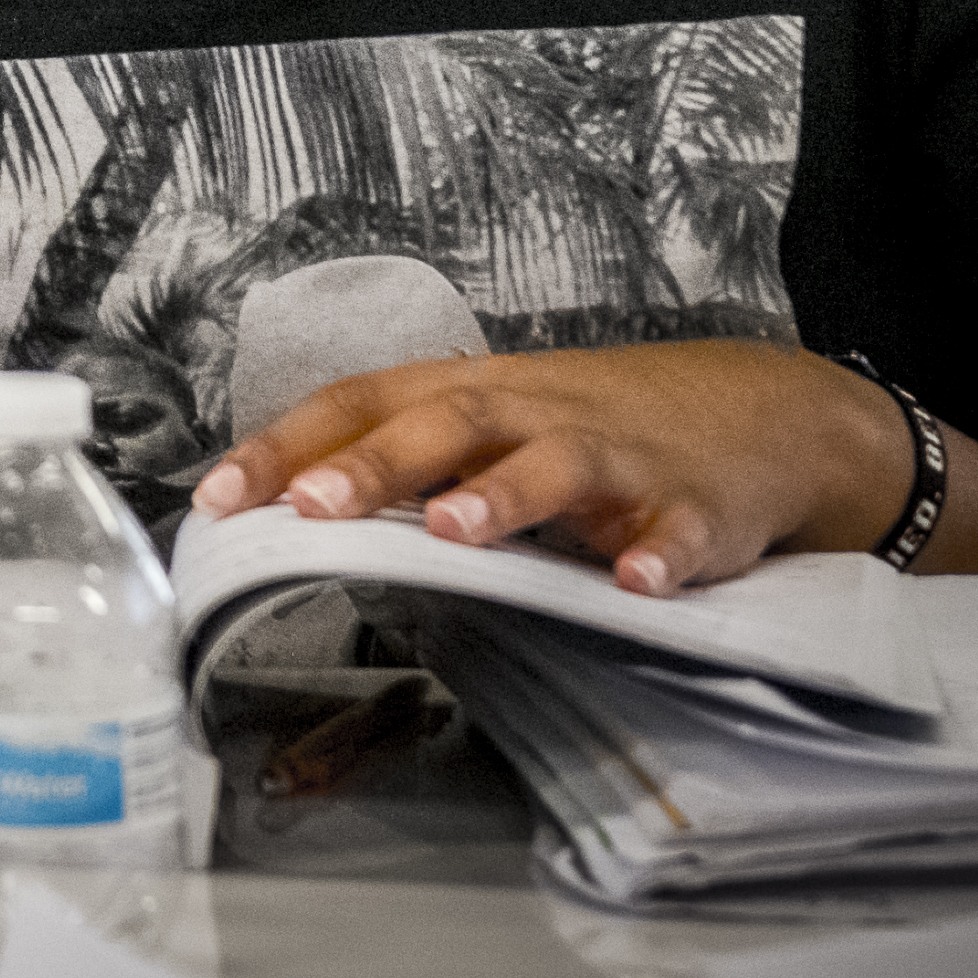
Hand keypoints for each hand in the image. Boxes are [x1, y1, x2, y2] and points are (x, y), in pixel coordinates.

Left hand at [186, 339, 906, 595]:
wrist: (761, 411)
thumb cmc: (596, 428)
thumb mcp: (494, 426)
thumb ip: (406, 464)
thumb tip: (283, 516)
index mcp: (473, 396)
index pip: (361, 404)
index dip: (287, 446)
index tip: (216, 497)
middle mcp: (535, 414)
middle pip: (445, 423)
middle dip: (372, 466)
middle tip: (309, 506)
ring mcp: (620, 458)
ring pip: (555, 465)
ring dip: (502, 495)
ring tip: (452, 531)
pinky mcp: (699, 506)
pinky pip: (680, 531)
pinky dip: (660, 553)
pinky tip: (638, 582)